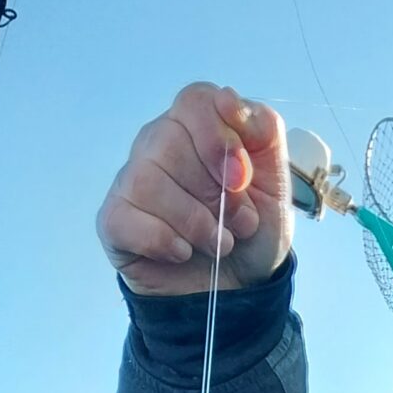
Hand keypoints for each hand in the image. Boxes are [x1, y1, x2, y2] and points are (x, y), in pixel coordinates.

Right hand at [97, 83, 291, 296]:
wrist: (239, 292)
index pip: (194, 101)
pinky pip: (127, 217)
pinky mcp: (115, 221)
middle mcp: (158, 144)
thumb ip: (264, 130)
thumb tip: (230, 100)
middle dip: (213, 191)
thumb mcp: (277, 181)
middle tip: (239, 222)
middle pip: (170, 139)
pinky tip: (183, 253)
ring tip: (218, 244)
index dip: (219, 138)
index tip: (241, 178)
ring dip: (194, 221)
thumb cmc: (252, 232)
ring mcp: (131, 181)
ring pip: (148, 179)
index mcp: (196, 126)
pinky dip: (163, 241)